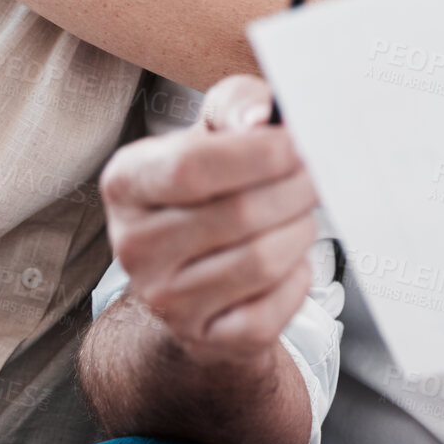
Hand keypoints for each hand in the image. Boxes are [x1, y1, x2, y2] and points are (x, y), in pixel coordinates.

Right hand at [99, 74, 318, 366]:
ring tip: (302, 214)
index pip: (191, 167)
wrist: (199, 269)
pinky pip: (270, 310)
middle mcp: (133, 245)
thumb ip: (236, 106)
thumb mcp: (214, 132)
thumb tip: (262, 117)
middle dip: (295, 189)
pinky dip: (296, 280)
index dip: (258, 154)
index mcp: (127, 182)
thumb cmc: (212, 186)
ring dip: (300, 231)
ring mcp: (164, 299)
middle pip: (238, 214)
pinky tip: (289, 259)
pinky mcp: (201, 337)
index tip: (298, 143)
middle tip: (316, 176)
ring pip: (261, 262)